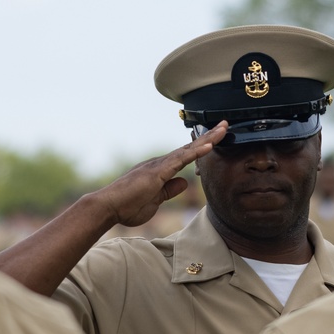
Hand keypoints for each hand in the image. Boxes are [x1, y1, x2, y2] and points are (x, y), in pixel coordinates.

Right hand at [97, 122, 227, 227]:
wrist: (107, 207)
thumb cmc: (127, 206)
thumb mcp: (155, 200)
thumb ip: (169, 190)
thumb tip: (185, 182)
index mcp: (161, 170)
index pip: (186, 156)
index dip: (202, 148)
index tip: (217, 140)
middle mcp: (160, 163)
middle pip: (189, 148)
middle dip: (209, 137)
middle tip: (226, 126)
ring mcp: (159, 166)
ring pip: (188, 150)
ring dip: (207, 139)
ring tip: (223, 129)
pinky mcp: (157, 172)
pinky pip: (180, 160)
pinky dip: (196, 152)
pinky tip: (209, 146)